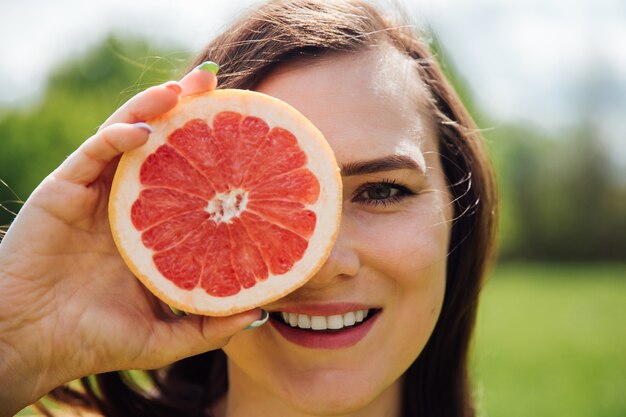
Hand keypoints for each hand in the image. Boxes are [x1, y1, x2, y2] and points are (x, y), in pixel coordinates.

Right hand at [0, 65, 262, 414]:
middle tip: (215, 83)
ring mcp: (95, 194)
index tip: (246, 131)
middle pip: (160, 146)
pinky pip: (92, 153)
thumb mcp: (166, 337)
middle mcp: (126, 204)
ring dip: (153, 107)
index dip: (210, 152)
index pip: (186, 179)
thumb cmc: (96, 342)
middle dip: (185, 112)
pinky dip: (116, 136)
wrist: (31, 345)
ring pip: (126, 137)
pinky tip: (143, 129)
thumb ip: (210, 325)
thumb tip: (261, 312)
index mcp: (151, 229)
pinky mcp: (63, 190)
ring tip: (184, 87)